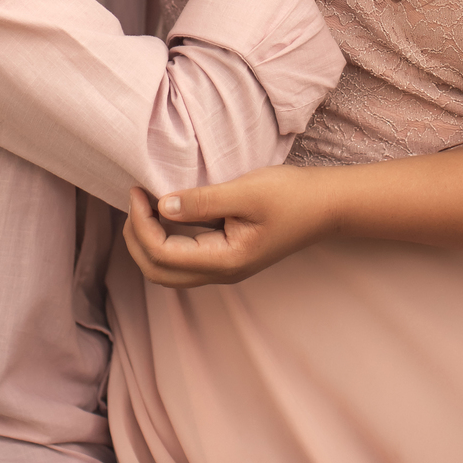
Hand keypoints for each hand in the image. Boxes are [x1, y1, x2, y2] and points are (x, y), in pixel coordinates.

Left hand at [122, 165, 341, 287]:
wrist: (327, 206)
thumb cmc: (291, 196)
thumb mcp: (246, 192)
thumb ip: (203, 202)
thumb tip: (162, 206)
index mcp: (225, 261)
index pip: (163, 254)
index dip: (141, 224)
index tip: (137, 191)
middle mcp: (221, 272)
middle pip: (158, 271)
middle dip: (137, 238)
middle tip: (135, 198)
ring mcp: (224, 266)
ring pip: (168, 268)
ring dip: (148, 240)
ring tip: (145, 203)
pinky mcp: (227, 254)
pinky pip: (184, 256)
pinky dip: (166, 237)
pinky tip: (167, 209)